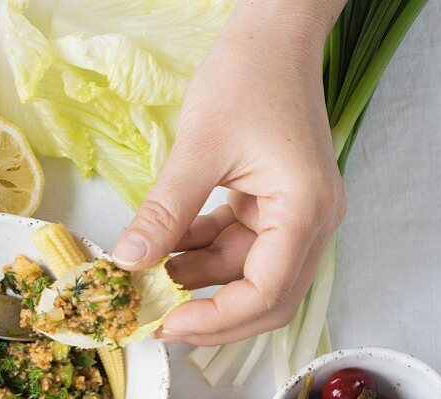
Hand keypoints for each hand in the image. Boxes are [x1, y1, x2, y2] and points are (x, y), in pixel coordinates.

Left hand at [112, 1, 346, 345]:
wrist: (276, 31)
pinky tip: (166, 249)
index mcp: (306, 212)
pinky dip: (203, 253)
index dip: (216, 321)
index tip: (167, 324)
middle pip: (266, 300)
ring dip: (200, 282)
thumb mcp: (199, 147)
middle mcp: (312, 224)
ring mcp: (296, 218)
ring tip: (149, 275)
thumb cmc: (250, 73)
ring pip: (248, 277)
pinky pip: (238, 248)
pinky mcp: (276, 209)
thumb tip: (128, 262)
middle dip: (211, 316)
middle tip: (158, 320)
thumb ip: (166, 212)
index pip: (266, 295)